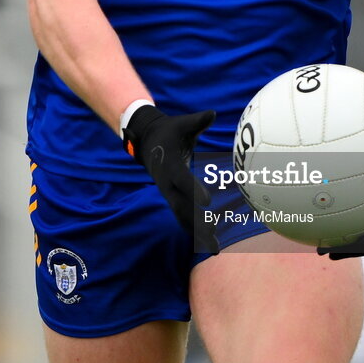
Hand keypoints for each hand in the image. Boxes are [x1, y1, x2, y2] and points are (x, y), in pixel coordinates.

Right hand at [122, 104, 218, 253]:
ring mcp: (169, 193)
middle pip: (181, 206)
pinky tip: (209, 242)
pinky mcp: (173, 198)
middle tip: (213, 234)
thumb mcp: (182, 124)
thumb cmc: (170, 131)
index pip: (183, 181)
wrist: (148, 142)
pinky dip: (195, 229)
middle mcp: (167, 184)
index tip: (208, 202)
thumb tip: (212, 113)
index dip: (194, 190)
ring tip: (215, 248)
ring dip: (197, 232)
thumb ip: (197, 121)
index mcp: (170, 166)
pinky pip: (184, 216)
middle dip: (196, 221)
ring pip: (183, 216)